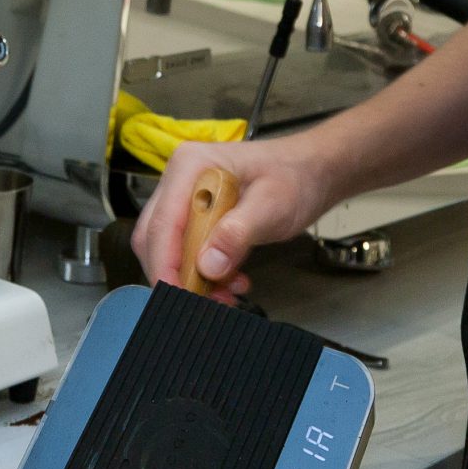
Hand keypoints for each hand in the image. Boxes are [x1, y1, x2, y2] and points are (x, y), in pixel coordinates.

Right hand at [130, 132, 333, 301]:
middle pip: (156, 238)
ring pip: (169, 249)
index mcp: (191, 166)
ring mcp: (186, 198)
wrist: (311, 173)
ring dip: (193, 279)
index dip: (164, 264)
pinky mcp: (197, 215)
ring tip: (227, 294)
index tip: (177, 296)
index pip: (162, 223)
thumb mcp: (271, 205)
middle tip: (205, 302)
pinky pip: (187, 252)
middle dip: (178, 276)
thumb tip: (207, 264)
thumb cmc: (294, 177)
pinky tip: (230, 281)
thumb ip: (237, 233)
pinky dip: (204, 273)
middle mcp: (180, 180)